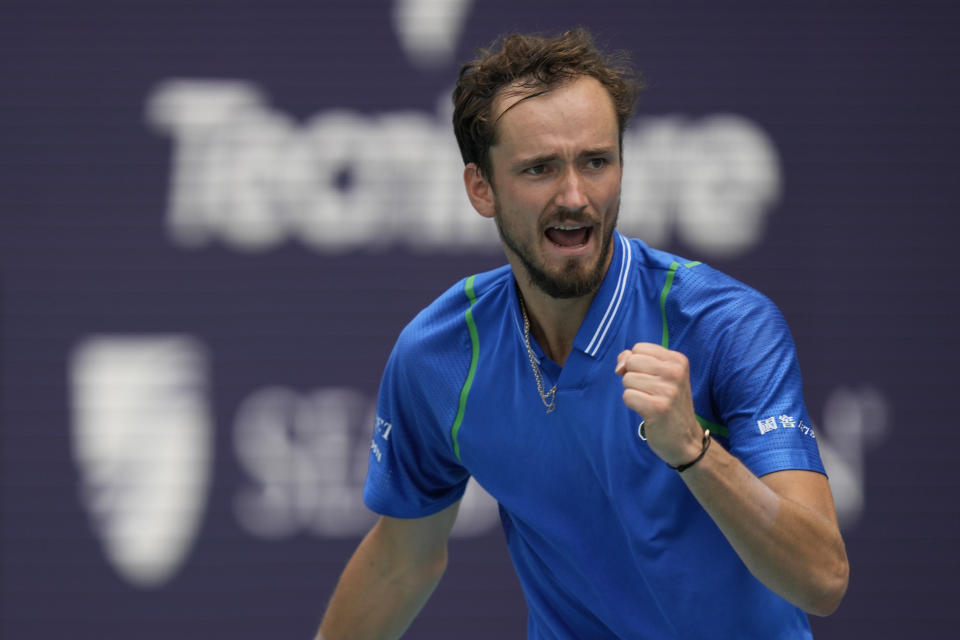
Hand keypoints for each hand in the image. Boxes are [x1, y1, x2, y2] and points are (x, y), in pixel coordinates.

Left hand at [616, 343, 703, 465]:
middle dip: (632, 376)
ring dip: (633, 392)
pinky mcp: (657, 408)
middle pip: (631, 361)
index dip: (635, 363)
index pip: (639, 348)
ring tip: (650, 402)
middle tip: (649, 391)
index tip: (649, 377)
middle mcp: (676, 372)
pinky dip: (633, 405)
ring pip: (627, 379)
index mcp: (678, 360)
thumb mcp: (660, 375)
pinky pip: (627, 396)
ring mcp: (668, 390)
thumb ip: (636, 360)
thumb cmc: (669, 403)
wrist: (686, 439)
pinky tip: (647, 411)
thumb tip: (619, 365)